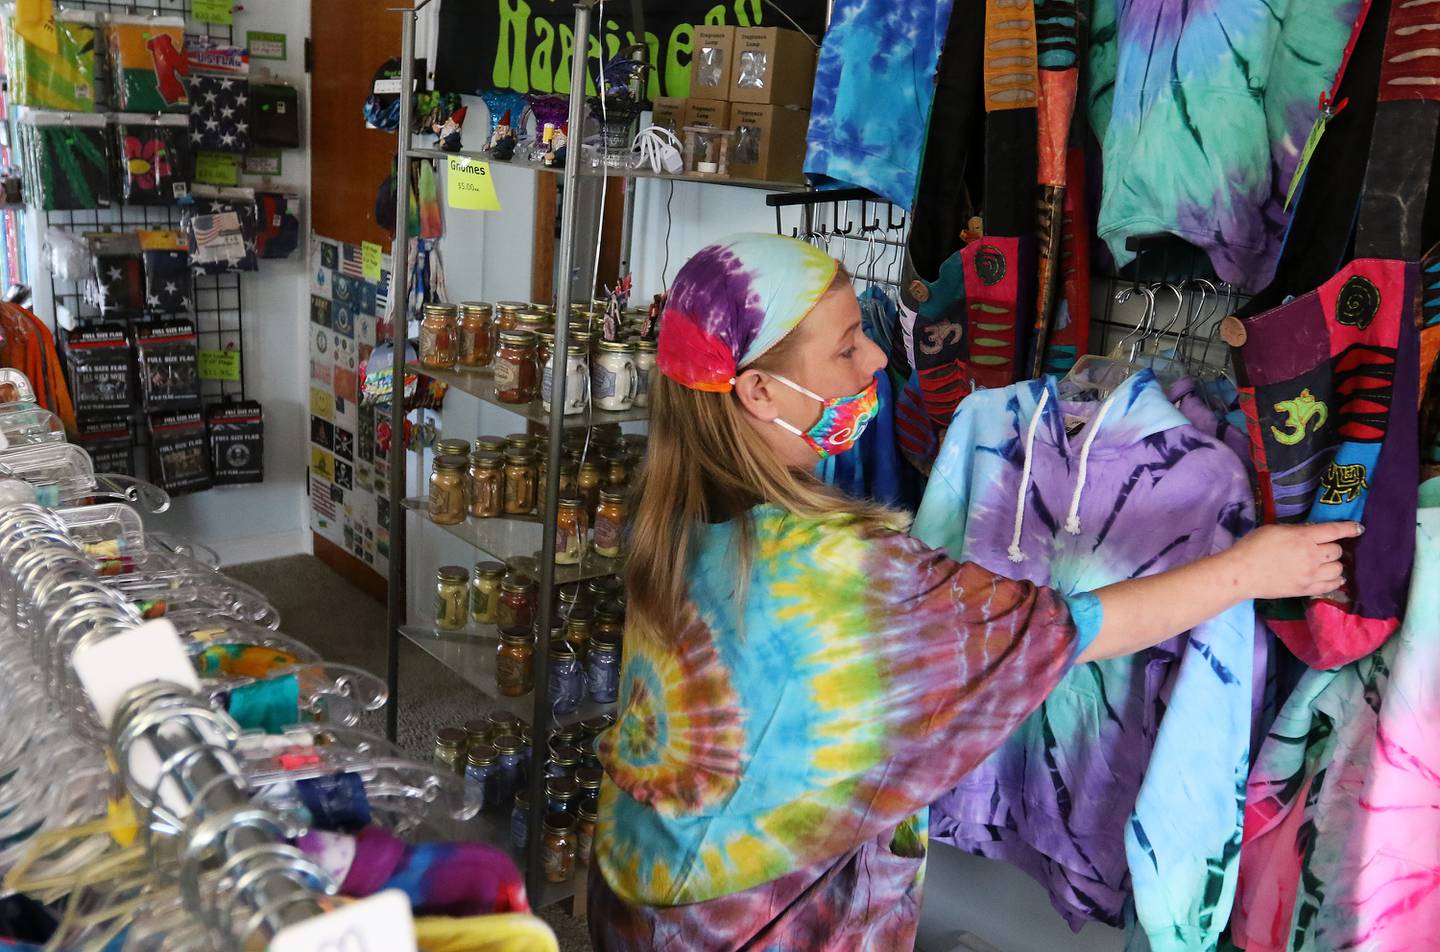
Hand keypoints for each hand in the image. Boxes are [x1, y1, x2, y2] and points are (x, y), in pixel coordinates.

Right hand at [1230, 522, 1362, 599]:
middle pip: (1338, 551)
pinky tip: (1333, 577)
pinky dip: (1336, 580)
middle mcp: (1312, 556)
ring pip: (1338, 569)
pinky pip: (1332, 585)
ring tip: (1326, 563)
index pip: (1335, 531)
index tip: (1359, 528)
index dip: (1349, 528)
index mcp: (1304, 537)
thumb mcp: (1275, 529)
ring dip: (1334, 564)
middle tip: (1325, 547)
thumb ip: (1297, 530)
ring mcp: (1311, 575)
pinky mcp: (1307, 589)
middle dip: (1333, 547)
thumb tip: (1312, 533)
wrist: (1241, 573)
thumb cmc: (1253, 546)